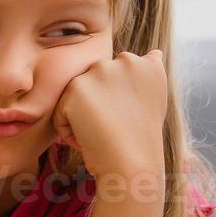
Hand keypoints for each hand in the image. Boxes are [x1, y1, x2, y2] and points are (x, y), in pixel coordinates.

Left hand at [51, 50, 167, 178]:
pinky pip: (61, 114)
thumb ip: (148, 74)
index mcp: (149, 65)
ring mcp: (101, 71)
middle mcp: (126, 60)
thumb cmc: (140, 143)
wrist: (132, 164)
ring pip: (77, 98)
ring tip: (104, 133)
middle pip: (94, 84)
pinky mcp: (77, 87)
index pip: (121, 74)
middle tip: (116, 128)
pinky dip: (70, 132)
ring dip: (84, 118)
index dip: (120, 103)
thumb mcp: (154, 101)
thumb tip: (154, 52)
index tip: (131, 120)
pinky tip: (91, 138)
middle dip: (100, 107)